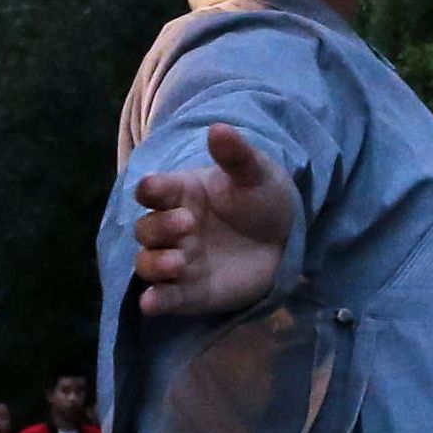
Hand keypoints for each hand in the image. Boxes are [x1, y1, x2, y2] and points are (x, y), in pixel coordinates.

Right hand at [131, 123, 291, 316]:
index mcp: (180, 193)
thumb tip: (218, 128)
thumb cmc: (262, 198)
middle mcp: (172, 227)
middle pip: (147, 229)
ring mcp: (178, 260)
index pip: (154, 190)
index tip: (154, 189)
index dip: (151, 190)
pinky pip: (165, 298)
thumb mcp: (255, 173)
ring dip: (155, 264)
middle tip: (189, 224)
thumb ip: (235, 155)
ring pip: (148, 263)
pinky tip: (151, 304)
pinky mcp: (189, 293)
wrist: (286, 239)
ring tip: (178, 262)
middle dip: (160, 227)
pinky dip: (154, 302)